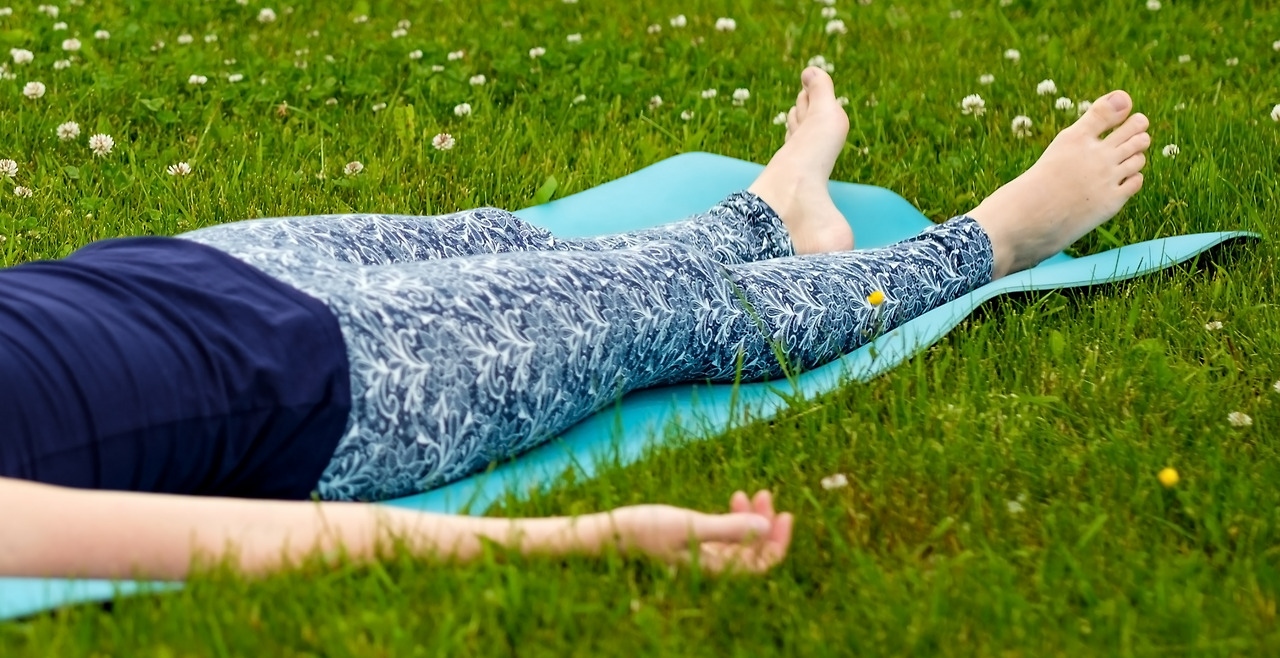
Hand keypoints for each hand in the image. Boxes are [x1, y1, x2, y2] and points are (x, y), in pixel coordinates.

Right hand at [605, 490, 792, 572]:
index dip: (778, 542)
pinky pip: (725, 536)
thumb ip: (728, 529)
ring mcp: (701, 556)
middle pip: (754, 553)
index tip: (784, 514)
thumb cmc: (644, 530)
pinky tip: (733, 498)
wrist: (607, 534)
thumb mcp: (688, 525)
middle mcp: (711, 567)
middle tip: (766, 495)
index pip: (761, 564)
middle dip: (766, 525)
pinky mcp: (691, 544)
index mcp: (714, 569)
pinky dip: (733, 518)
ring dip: (751, 518)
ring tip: (750, 493)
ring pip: (740, 542)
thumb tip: (766, 528)